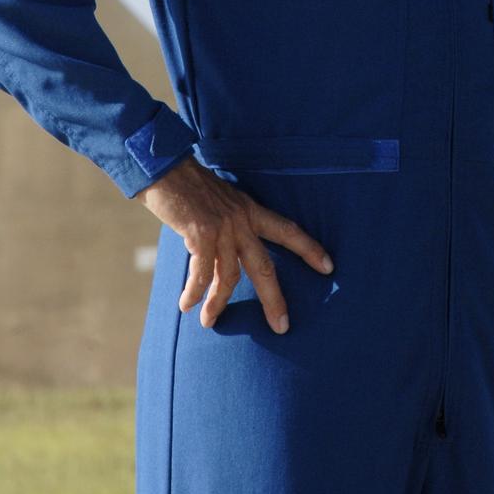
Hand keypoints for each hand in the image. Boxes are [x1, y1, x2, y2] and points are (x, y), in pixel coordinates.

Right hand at [135, 157, 333, 333]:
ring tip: (208, 321)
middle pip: (265, 266)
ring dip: (218, 303)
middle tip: (282, 326)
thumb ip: (227, 225)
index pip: (286, 229)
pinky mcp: (201, 234)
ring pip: (230, 276)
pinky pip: (202, 273)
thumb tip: (224, 253)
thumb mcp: (219, 202)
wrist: (165, 167)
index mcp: (249, 209)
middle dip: (274, 299)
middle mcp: (241, 219)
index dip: (308, 248)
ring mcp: (223, 227)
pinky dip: (195, 292)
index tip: (328, 266)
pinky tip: (187, 304)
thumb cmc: (188, 187)